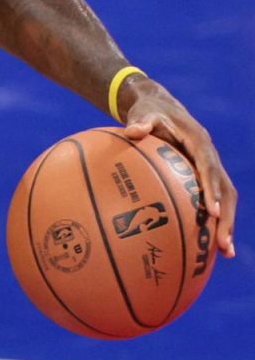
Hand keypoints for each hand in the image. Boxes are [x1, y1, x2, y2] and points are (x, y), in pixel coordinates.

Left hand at [120, 78, 236, 257]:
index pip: (209, 169)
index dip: (212, 190)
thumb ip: (140, 122)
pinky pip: (212, 200)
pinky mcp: (204, 176)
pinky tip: (203, 244)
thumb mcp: (144, 113)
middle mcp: (210, 157)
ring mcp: (210, 168)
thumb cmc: (150, 112)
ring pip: (225, 199)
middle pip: (226, 191)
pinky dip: (212, 220)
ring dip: (226, 224)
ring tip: (225, 253)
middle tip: (223, 244)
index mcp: (200, 142)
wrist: (160, 106)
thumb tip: (132, 130)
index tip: (210, 212)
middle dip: (226, 218)